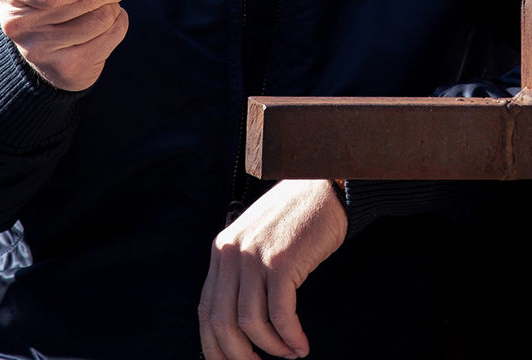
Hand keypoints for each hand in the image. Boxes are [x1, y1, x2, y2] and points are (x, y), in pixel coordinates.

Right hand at [0, 0, 127, 90]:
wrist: (41, 43)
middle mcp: (19, 25)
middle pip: (82, 5)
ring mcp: (41, 51)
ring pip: (101, 19)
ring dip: (113, 7)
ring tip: (104, 4)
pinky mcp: (67, 68)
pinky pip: (111, 37)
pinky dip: (117, 24)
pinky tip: (104, 23)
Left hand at [199, 179, 348, 358]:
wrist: (325, 188)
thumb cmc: (296, 217)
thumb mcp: (256, 239)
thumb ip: (241, 270)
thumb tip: (238, 324)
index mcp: (222, 249)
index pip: (206, 310)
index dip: (215, 345)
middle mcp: (232, 252)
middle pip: (222, 323)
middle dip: (238, 355)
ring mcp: (256, 256)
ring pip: (251, 324)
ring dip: (271, 348)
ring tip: (288, 353)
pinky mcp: (282, 261)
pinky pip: (280, 315)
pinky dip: (290, 337)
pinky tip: (300, 344)